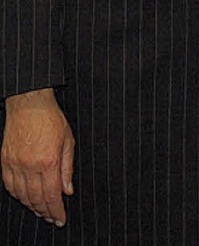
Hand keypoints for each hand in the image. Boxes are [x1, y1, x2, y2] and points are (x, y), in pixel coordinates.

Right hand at [1, 88, 74, 226]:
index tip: (60, 219)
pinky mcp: (5, 161)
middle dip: (45, 212)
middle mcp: (30, 166)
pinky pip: (9, 185)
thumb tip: (68, 190)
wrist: (29, 104)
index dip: (56, 211)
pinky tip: (24, 197)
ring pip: (22, 195)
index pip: (52, 195)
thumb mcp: (68, 140)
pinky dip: (17, 195)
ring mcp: (15, 164)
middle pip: (36, 199)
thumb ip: (68, 167)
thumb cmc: (51, 119)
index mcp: (49, 161)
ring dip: (31, 206)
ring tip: (40, 210)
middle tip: (51, 218)